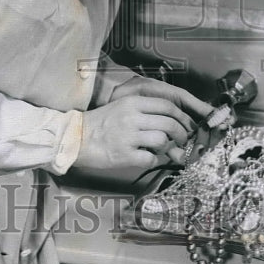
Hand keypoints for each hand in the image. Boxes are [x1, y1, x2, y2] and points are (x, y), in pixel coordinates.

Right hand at [76, 80, 213, 170]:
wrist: (76, 138)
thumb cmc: (100, 123)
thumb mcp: (121, 108)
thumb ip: (145, 112)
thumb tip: (171, 121)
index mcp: (132, 103)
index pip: (167, 105)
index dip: (181, 116)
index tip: (187, 124)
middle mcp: (132, 117)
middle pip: (169, 123)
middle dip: (181, 134)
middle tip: (182, 140)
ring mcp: (128, 136)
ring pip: (163, 140)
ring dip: (167, 147)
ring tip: (162, 149)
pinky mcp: (124, 155)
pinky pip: (151, 158)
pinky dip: (155, 160)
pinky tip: (149, 158)